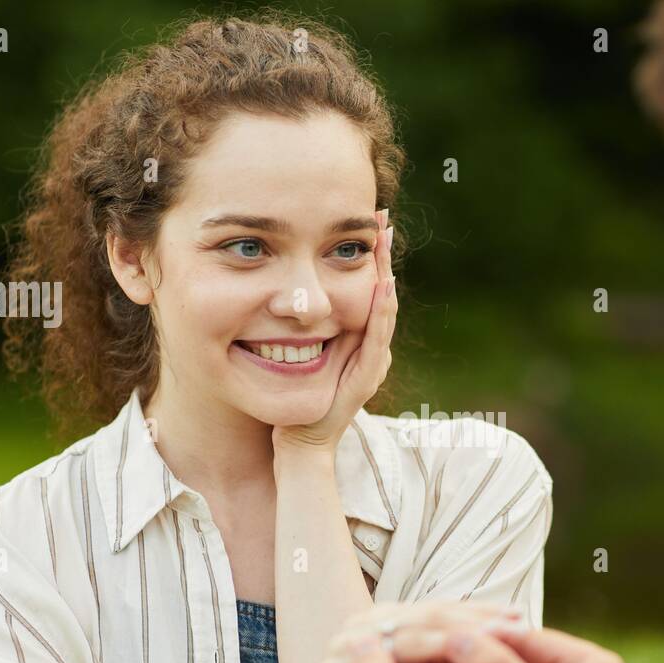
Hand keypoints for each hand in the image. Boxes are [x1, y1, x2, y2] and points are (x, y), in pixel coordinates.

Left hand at [271, 208, 396, 455]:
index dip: (367, 257)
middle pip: (380, 292)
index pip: (366, 288)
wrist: (298, 443)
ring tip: (384, 241)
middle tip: (382, 219)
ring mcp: (372, 363)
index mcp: (356, 339)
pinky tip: (382, 285)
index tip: (365, 222)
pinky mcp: (365, 378)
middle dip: (381, 255)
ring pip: (383, 310)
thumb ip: (295, 326)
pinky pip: (375, 339)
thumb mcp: (292, 352)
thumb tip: (278, 291)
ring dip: (385, 274)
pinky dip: (380, 311)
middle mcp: (370, 348)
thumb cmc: (291, 401)